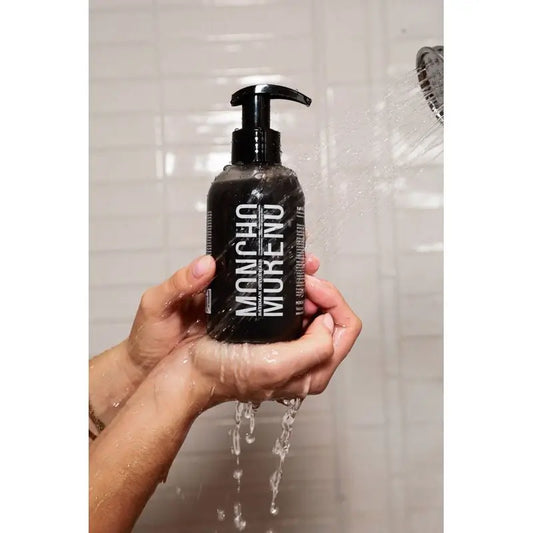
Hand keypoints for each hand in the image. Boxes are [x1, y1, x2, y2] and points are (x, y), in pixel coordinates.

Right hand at [137, 256, 361, 413]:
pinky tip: (280, 288)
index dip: (332, 299)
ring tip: (294, 276)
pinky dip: (293, 297)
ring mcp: (290, 352)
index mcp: (313, 372)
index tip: (309, 285)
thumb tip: (327, 321)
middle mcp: (306, 364)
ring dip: (308, 291)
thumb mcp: (274, 365)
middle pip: (333, 317)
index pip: (345, 327)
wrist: (188, 373)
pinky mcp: (273, 341)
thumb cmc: (224, 373)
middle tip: (302, 277)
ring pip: (314, 313)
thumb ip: (313, 348)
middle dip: (321, 292)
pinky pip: (295, 314)